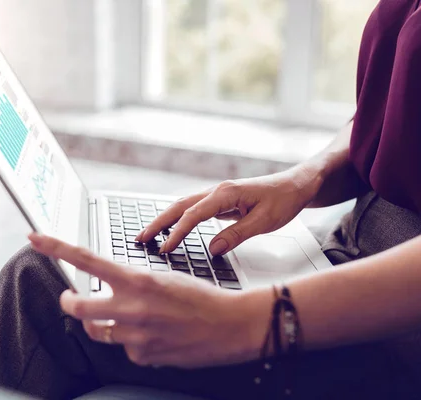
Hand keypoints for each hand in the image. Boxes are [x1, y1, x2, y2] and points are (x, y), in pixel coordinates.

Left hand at [28, 233, 266, 368]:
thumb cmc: (202, 297)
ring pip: (98, 330)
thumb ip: (132, 284)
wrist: (231, 326)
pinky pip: (123, 348)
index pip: (86, 259)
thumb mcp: (164, 277)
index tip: (35, 237)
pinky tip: (153, 336)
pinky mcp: (143, 356)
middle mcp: (131, 307)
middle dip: (68, 302)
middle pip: (77, 307)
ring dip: (102, 323)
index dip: (56, 247)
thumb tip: (110, 292)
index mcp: (136, 279)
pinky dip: (131, 342)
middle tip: (69, 298)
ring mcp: (135, 335)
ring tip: (123, 317)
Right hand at [137, 167, 321, 255]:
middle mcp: (217, 191)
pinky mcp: (220, 201)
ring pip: (183, 206)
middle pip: (179, 206)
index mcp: (226, 193)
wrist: (297, 184)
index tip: (165, 248)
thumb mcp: (265, 222)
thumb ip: (237, 235)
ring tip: (149, 236)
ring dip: (164, 220)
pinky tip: (171, 229)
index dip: (177, 232)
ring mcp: (217, 195)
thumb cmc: (284, 200)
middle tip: (141, 239)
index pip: (193, 215)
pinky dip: (178, 219)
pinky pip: (192, 210)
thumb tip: (213, 249)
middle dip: (158, 223)